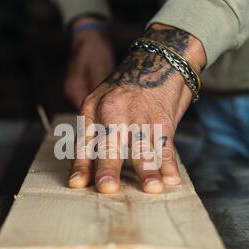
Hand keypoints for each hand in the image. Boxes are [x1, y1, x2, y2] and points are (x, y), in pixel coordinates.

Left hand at [68, 24, 205, 193]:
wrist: (158, 59)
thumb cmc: (126, 91)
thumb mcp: (102, 103)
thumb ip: (96, 133)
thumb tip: (88, 170)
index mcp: (94, 108)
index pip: (85, 141)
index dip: (81, 165)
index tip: (77, 184)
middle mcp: (114, 110)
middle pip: (110, 143)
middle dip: (109, 167)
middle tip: (107, 188)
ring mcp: (139, 113)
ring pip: (142, 144)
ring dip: (147, 169)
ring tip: (151, 189)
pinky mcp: (162, 117)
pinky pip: (165, 143)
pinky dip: (169, 162)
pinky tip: (171, 179)